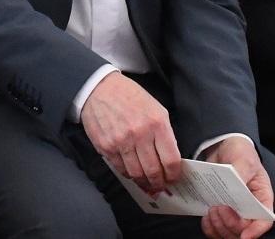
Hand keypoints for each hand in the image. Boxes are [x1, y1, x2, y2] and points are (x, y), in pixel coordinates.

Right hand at [81, 72, 181, 195]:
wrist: (100, 89)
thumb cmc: (130, 97)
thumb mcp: (156, 109)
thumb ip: (164, 133)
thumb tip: (169, 159)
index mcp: (157, 123)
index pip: (170, 160)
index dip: (174, 174)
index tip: (174, 178)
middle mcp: (140, 134)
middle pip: (153, 171)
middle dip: (159, 183)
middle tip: (161, 186)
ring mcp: (121, 142)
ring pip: (137, 174)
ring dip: (144, 182)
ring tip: (148, 184)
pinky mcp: (106, 147)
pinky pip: (120, 169)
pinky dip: (129, 174)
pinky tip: (133, 173)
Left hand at [197, 137, 272, 238]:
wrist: (223, 147)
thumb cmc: (240, 152)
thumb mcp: (244, 159)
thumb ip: (241, 173)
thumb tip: (235, 188)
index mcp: (261, 198)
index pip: (264, 221)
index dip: (255, 231)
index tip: (244, 234)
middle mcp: (250, 210)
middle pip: (243, 231)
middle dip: (230, 224)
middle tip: (219, 208)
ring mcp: (235, 213)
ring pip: (228, 234)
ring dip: (218, 226)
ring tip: (211, 210)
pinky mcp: (220, 213)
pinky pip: (215, 231)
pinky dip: (209, 228)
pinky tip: (205, 216)